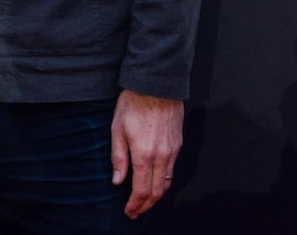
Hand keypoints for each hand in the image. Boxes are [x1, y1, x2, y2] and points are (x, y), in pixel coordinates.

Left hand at [110, 89, 182, 218]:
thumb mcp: (117, 129)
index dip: (136, 204)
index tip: (129, 211)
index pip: (142, 190)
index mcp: (144, 155)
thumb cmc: (134, 104)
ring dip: (156, 196)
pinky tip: (156, 181)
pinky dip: (164, 181)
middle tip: (136, 211)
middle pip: (157, 191)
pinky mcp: (178, 144)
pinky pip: (172, 170)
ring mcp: (172, 151)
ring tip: (145, 201)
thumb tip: (117, 181)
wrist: (156, 85)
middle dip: (146, 205)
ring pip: (166, 182)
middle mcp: (162, 157)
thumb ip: (118, 158)